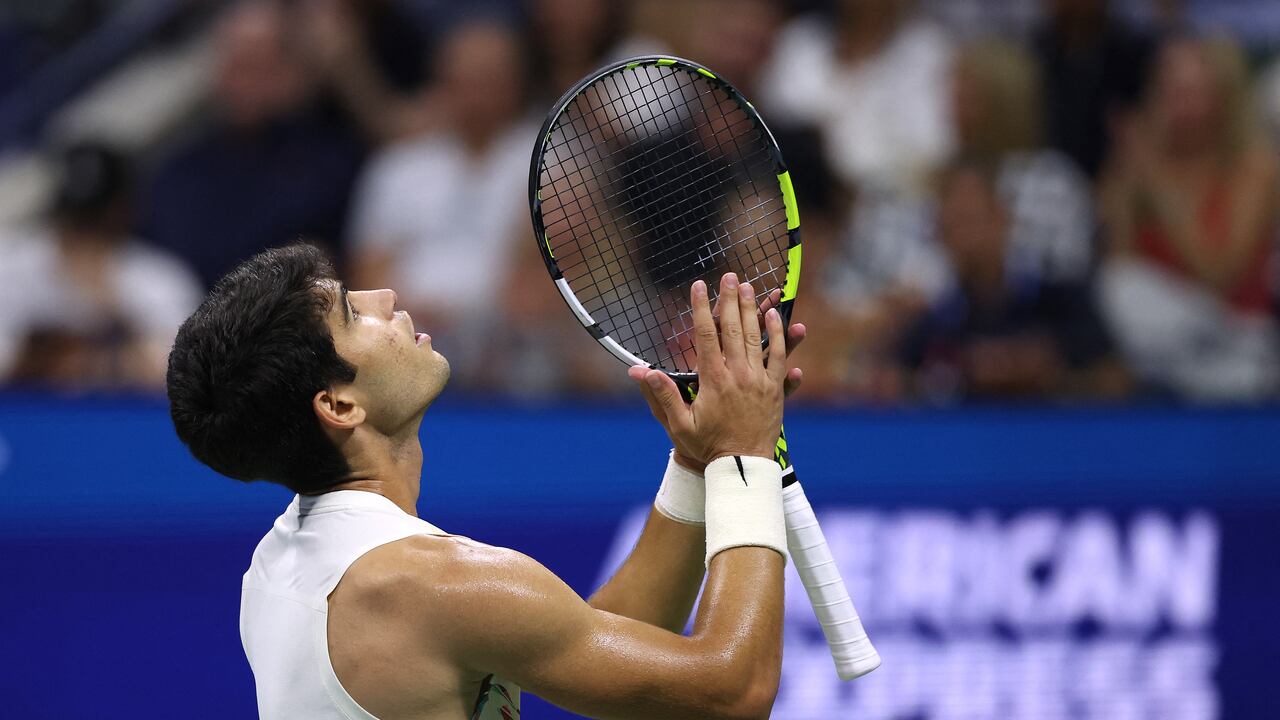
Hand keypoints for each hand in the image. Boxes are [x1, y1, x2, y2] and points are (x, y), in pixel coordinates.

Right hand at [628, 273, 787, 466]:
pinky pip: (778, 356)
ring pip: (758, 338)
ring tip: (751, 287)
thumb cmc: (707, 448)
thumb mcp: (678, 424)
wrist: (742, 469)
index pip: (706, 335)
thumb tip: (638, 372)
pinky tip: (775, 318)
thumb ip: (661, 395)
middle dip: (731, 300)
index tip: (698, 286)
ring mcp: (759, 381)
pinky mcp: (775, 390)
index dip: (701, 308)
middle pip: (735, 329)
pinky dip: (778, 335)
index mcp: (713, 380)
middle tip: (730, 276)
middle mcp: (738, 375)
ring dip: (754, 310)